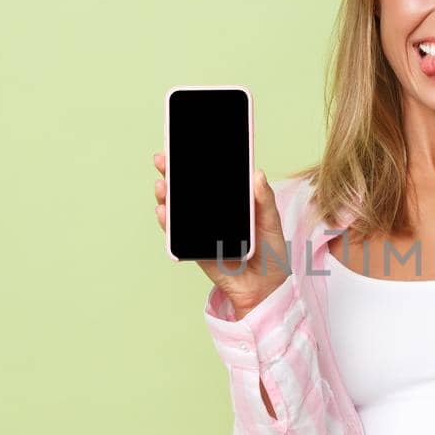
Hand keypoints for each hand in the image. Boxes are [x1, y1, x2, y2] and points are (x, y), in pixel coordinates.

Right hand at [153, 151, 291, 314]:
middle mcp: (214, 213)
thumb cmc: (272, 254)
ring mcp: (202, 230)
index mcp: (232, 202)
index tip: (184, 146)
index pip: (211, 178)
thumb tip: (257, 174)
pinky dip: (167, 223)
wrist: (265, 289)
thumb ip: (264, 200)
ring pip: (178, 209)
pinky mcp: (195, 248)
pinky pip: (177, 234)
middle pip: (189, 190)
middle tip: (163, 160)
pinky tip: (163, 211)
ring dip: (167, 195)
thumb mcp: (272, 223)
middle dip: (173, 173)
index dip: (197, 162)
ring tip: (163, 185)